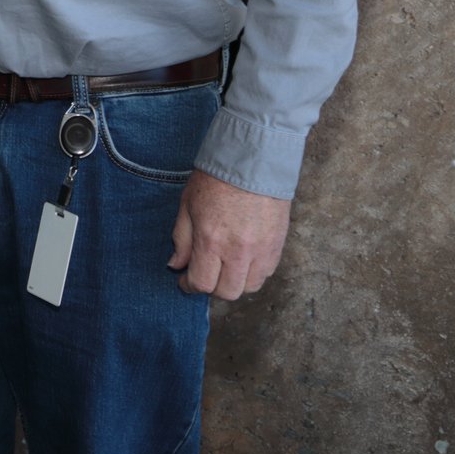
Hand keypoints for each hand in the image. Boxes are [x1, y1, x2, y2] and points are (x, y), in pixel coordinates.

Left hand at [169, 169, 291, 299]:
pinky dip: (254, 272)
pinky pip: (267, 273)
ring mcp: (262, 250)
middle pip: (227, 292)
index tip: (185, 281)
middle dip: (212, 287)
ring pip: (250, 287)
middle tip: (205, 274)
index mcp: (212, 241)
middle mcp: (239, 251)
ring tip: (225, 268)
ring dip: (235, 282)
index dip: (190, 286)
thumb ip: (181, 240)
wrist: (253, 162)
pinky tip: (244, 259)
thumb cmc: (216, 180)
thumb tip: (176, 265)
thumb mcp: (187, 206)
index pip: (202, 283)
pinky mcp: (278, 245)